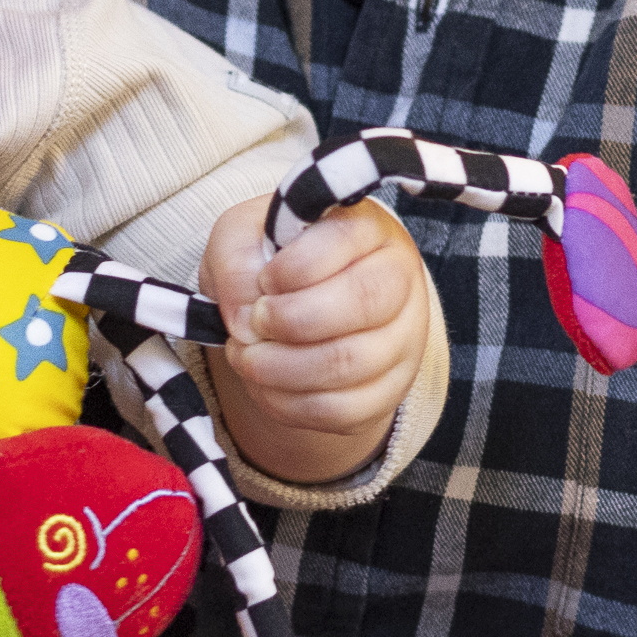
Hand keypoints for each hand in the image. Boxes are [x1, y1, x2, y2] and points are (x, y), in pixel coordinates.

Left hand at [197, 196, 426, 486]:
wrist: (292, 314)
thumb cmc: (272, 262)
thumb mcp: (240, 237)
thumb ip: (235, 256)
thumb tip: (247, 312)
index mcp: (366, 227)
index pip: (346, 239)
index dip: (295, 267)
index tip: (263, 281)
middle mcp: (398, 279)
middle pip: (363, 302)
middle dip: (291, 320)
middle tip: (254, 323)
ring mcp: (401, 339)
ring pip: (351, 363)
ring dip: (280, 368)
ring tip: (246, 355)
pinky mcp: (389, 390)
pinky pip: (344, 409)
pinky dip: (290, 403)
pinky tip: (265, 385)